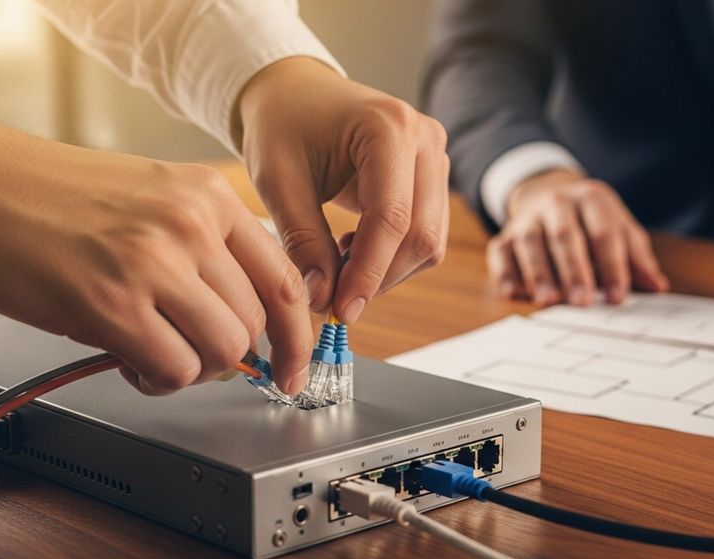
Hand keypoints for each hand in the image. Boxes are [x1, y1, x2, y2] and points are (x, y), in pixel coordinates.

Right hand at [0, 117, 313, 394]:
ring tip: (154, 353)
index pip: (284, 280)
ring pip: (223, 351)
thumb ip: (207, 248)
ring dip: (193, 368)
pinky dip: (159, 380)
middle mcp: (190, 225)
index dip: (296, 337)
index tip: (292, 367)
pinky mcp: (113, 305)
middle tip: (189, 351)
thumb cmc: (54, 196)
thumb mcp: (154, 198)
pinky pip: (174, 369)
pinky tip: (130, 361)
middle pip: (254, 323)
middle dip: (228, 354)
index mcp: (209, 195)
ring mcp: (154, 264)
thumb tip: (246, 318)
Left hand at [237, 57, 449, 322]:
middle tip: (336, 302)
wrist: (295, 93)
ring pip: (430, 241)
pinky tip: (354, 248)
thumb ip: (302, 241)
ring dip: (388, 270)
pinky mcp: (433, 175)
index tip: (341, 310)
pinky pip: (427, 234)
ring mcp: (435, 156)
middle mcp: (424, 138)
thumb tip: (321, 300)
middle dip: (380, 278)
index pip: (392, 218)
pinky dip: (394, 256)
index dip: (368, 272)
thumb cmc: (282, 125)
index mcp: (388, 128)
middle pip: (422, 235)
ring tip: (338, 265)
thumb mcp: (278, 181)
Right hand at [487, 169, 668, 305]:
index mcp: (591, 199)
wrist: (547, 193)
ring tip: (549, 301)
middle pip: (565, 235)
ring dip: (539, 273)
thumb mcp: (619, 230)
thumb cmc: (592, 223)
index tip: (618, 297)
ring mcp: (528, 218)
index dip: (612, 266)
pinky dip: (505, 272)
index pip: (604, 233)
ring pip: (531, 243)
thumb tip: (658, 287)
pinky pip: (501, 252)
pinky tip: (512, 292)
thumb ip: (637, 258)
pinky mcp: (505, 235)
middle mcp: (557, 203)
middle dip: (575, 270)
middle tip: (584, 301)